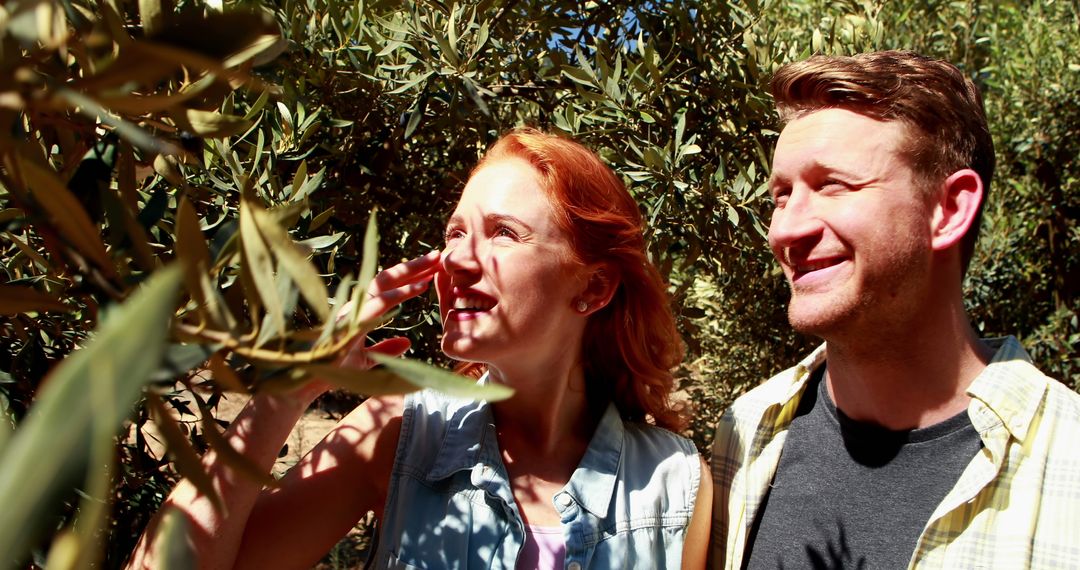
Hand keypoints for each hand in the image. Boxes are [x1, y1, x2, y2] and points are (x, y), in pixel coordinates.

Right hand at [336, 249, 440, 369]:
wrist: (310, 379)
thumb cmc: (335, 368)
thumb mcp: (367, 359)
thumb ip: (386, 348)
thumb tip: (407, 342)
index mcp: (360, 310)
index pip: (387, 287)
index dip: (409, 277)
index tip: (431, 270)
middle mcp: (356, 304)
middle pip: (387, 278)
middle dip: (413, 265)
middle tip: (438, 256)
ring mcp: (353, 309)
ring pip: (383, 282)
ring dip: (410, 272)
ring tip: (433, 264)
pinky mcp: (351, 320)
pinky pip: (379, 302)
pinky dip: (400, 293)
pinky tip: (418, 287)